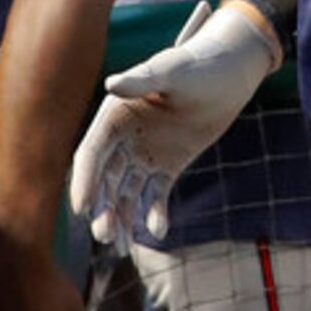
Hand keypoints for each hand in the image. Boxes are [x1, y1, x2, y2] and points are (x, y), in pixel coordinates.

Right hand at [71, 0, 280, 244]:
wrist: (229, 74)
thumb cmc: (198, 65)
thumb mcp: (171, 71)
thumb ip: (142, 80)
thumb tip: (112, 84)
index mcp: (114, 115)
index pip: (91, 154)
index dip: (84, 181)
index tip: (81, 209)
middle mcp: (123, 138)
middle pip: (104, 180)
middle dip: (102, 208)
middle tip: (105, 235)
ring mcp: (144, 154)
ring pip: (125, 193)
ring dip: (121, 218)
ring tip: (123, 245)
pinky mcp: (167, 166)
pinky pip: (155, 196)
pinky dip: (154, 213)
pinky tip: (159, 230)